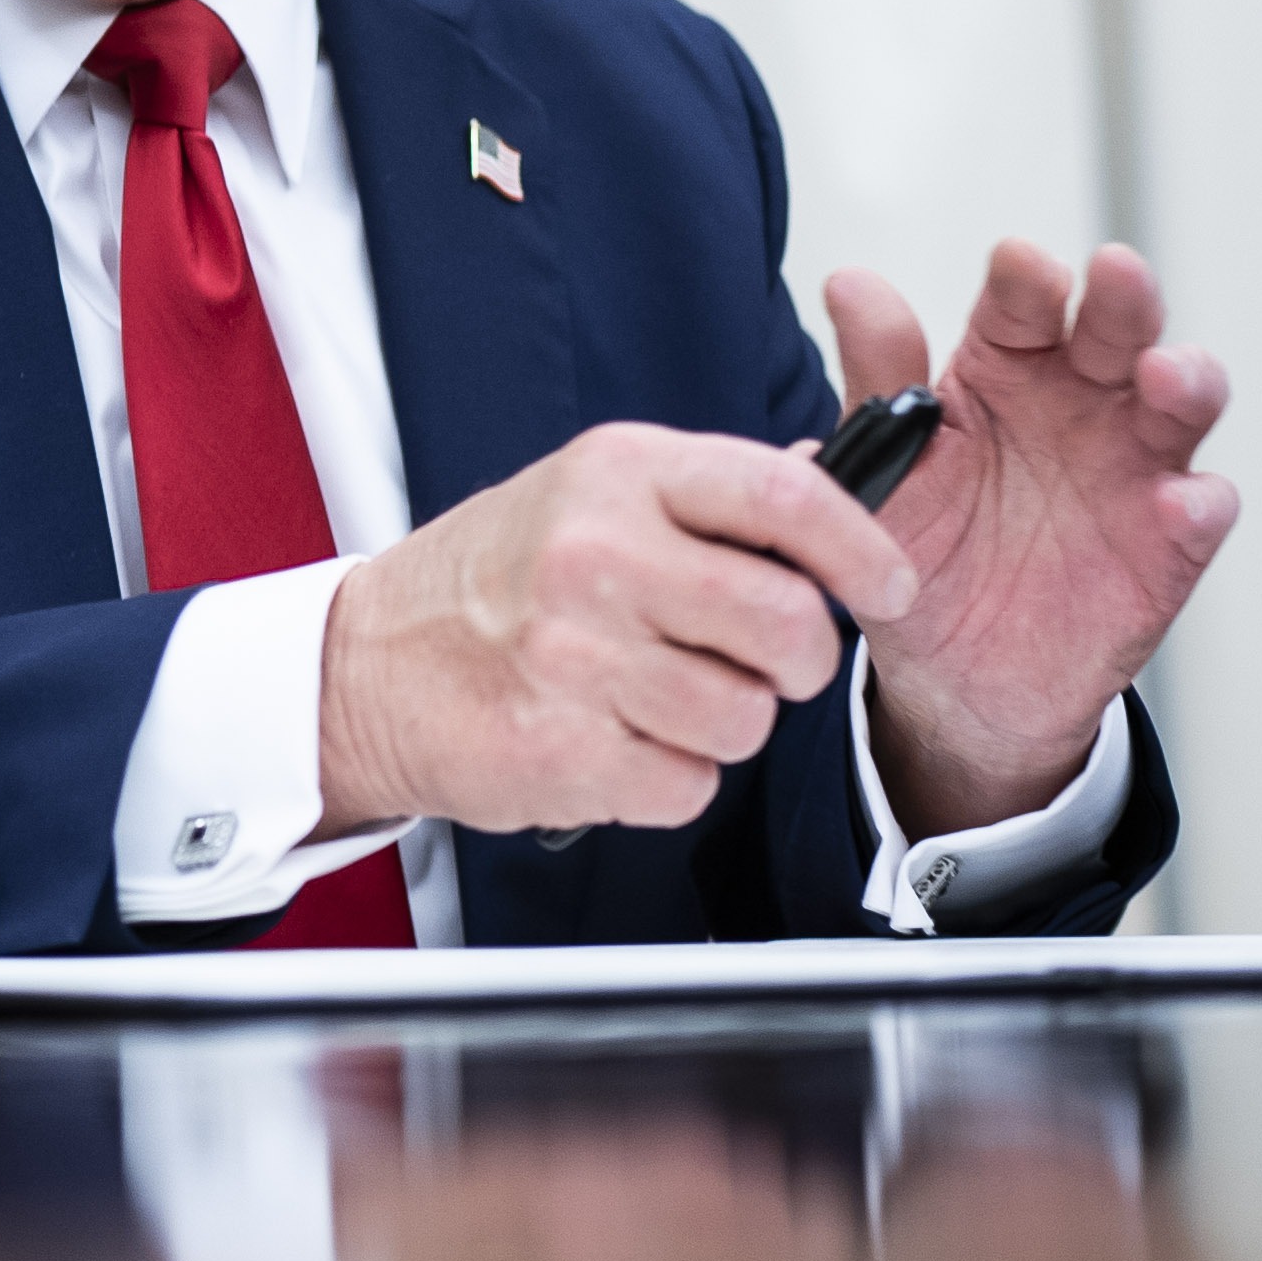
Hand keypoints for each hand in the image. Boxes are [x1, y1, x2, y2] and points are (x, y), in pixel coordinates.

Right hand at [313, 422, 919, 837]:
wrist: (371, 663)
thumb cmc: (498, 579)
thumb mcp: (599, 492)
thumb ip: (716, 495)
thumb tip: (839, 480)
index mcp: (622, 474)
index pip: (786, 498)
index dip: (862, 549)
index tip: (890, 586)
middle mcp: (597, 555)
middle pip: (787, 624)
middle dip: (798, 661)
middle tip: (763, 660)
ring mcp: (573, 656)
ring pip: (746, 719)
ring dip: (725, 725)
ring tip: (659, 699)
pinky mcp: (559, 749)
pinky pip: (688, 786)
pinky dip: (668, 779)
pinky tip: (616, 741)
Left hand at [824, 245, 1235, 833]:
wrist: (954, 682)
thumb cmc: (920, 554)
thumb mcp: (885, 472)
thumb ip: (878, 379)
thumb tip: (852, 284)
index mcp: (1006, 368)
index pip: (1022, 304)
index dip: (1027, 279)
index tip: (1019, 265)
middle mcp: (1079, 400)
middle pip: (1116, 329)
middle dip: (1123, 297)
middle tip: (1116, 274)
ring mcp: (1133, 465)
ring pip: (1181, 401)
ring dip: (1185, 377)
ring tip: (1162, 375)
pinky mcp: (1169, 542)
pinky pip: (1200, 510)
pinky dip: (1199, 502)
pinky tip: (1179, 502)